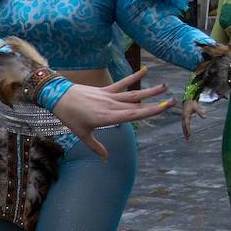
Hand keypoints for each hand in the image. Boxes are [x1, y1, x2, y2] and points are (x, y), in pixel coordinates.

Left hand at [49, 68, 170, 160]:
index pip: (134, 114)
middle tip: (172, 100)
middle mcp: (111, 105)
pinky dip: (133, 77)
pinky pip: (121, 84)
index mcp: (108, 117)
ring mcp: (108, 96)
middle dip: (155, 102)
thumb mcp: (82, 134)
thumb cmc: (70, 117)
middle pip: (137, 104)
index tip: (165, 107)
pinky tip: (144, 70)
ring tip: (164, 86)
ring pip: (132, 93)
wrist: (58, 97)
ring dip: (149, 90)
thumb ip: (96, 147)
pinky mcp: (104, 90)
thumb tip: (105, 160)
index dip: (151, 111)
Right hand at [181, 99, 206, 140]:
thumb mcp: (196, 107)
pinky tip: (186, 132)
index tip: (189, 135)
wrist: (187, 99)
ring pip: (183, 126)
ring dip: (185, 132)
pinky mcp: (184, 117)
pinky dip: (185, 129)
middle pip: (184, 127)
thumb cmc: (192, 103)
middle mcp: (183, 117)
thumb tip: (205, 117)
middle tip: (187, 139)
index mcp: (186, 116)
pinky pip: (184, 125)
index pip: (187, 124)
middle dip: (185, 133)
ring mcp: (183, 117)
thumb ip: (200, 112)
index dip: (188, 130)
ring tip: (187, 137)